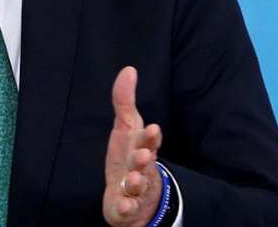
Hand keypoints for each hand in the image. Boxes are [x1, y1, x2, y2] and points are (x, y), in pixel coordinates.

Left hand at [103, 66, 163, 226]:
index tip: (154, 129)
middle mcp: (142, 169)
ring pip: (137, 186)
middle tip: (145, 155)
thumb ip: (124, 100)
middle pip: (145, 164)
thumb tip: (129, 69)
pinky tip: (123, 205)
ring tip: (132, 178)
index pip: (149, 141)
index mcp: (141, 149)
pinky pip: (127, 208)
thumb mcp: (125, 127)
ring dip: (136, 182)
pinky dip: (126, 207)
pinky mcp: (126, 206)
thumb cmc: (129, 155)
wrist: (132, 194)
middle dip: (145, 159)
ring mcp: (135, 189)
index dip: (151, 137)